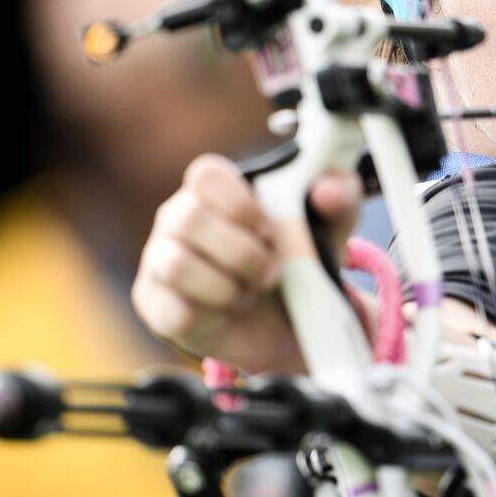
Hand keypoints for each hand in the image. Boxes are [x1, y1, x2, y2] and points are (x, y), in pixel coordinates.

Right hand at [132, 153, 361, 372]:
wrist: (289, 321)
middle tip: (270, 272)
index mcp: (213, 189)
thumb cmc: (297, 259)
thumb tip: (325, 192)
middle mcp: (178, 218)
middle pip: (191, 219)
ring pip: (178, 265)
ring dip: (227, 286)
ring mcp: (160, 259)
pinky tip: (226, 313)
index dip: (241, 203)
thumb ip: (340, 196)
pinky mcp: (155, 303)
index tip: (269, 228)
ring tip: (247, 292)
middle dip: (243, 252)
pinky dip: (210, 315)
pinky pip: (171, 309)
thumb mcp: (330, 226)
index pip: (206, 174)